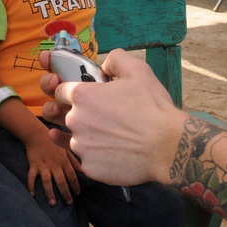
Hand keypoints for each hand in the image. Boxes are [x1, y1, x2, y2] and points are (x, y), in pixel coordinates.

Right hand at [22, 128, 81, 205]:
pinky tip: (32, 194)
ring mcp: (44, 165)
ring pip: (47, 182)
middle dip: (65, 193)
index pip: (72, 175)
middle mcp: (55, 165)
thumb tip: (82, 171)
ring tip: (53, 203)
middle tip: (68, 203)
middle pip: (61, 181)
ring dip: (50, 193)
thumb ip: (74, 160)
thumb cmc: (53, 141)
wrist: (37, 134)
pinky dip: (31, 185)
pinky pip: (32, 177)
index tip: (77, 193)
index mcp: (64, 161)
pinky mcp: (33, 165)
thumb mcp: (66, 149)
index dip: (75, 185)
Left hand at [38, 49, 181, 185]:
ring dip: (84, 135)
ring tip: (107, 136)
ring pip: (73, 138)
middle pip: (61, 115)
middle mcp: (75, 120)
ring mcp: (80, 146)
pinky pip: (86, 158)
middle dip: (72, 113)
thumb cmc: (153, 108)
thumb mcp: (137, 70)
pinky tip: (112, 151)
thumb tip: (104, 65)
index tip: (79, 95)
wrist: (168, 147)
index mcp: (82, 95)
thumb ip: (114, 60)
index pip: (58, 90)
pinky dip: (95, 155)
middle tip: (94, 116)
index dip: (67, 91)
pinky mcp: (89, 167)